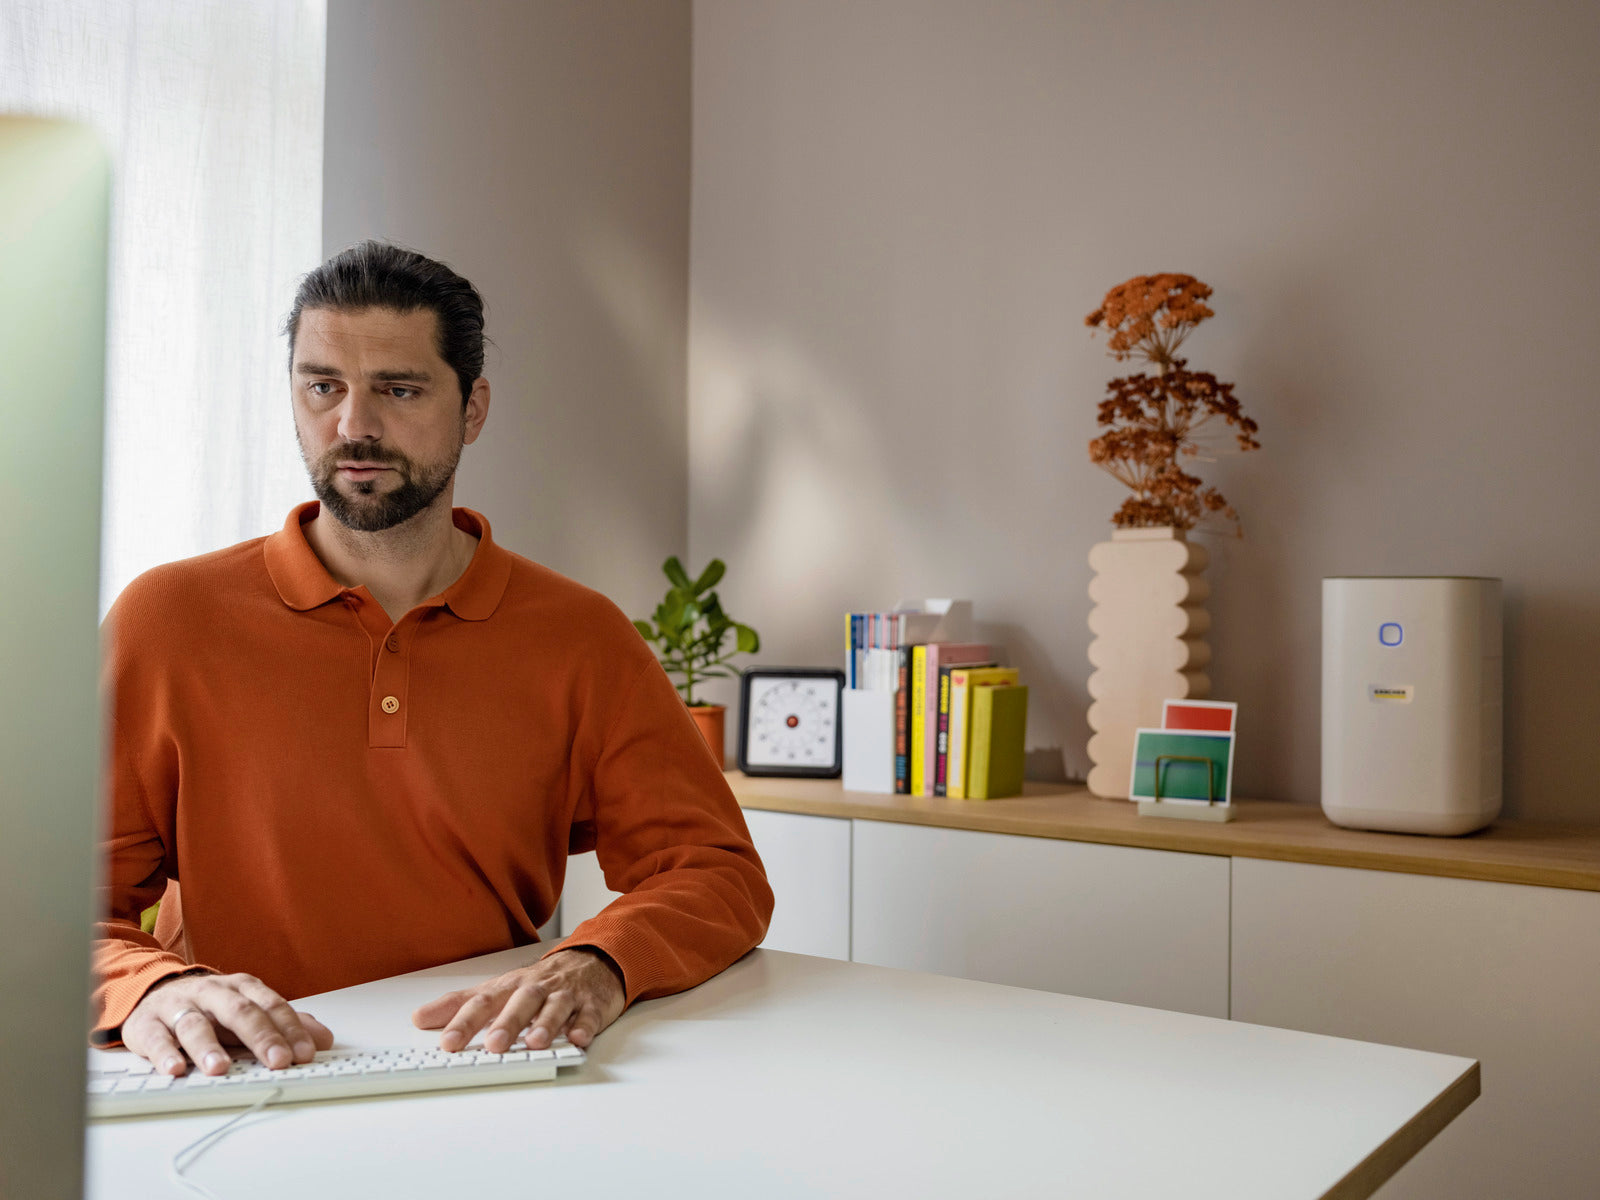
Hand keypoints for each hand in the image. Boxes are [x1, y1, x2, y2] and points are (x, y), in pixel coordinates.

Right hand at [122, 972, 333, 1076]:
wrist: (153, 992)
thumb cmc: (209, 1007)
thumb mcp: (249, 1010)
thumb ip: (285, 1024)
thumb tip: (324, 1039)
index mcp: (242, 988)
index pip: (272, 1006)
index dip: (291, 1029)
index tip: (306, 1053)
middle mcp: (212, 993)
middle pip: (240, 1011)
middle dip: (261, 1037)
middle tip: (278, 1060)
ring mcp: (178, 1007)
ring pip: (195, 1024)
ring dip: (208, 1047)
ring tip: (220, 1068)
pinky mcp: (147, 1024)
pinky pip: (155, 1038)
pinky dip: (164, 1054)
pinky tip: (174, 1070)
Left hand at [411, 948, 625, 1053]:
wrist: (593, 961)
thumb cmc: (540, 982)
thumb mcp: (498, 989)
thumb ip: (460, 1004)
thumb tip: (419, 1018)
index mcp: (511, 986)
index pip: (484, 1002)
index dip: (465, 1021)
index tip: (448, 1043)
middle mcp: (537, 989)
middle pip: (522, 1001)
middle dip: (508, 1022)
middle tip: (494, 1044)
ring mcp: (567, 995)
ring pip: (556, 1006)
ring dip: (546, 1024)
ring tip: (535, 1043)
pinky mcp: (593, 1005)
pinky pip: (590, 1015)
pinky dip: (584, 1026)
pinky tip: (577, 1038)